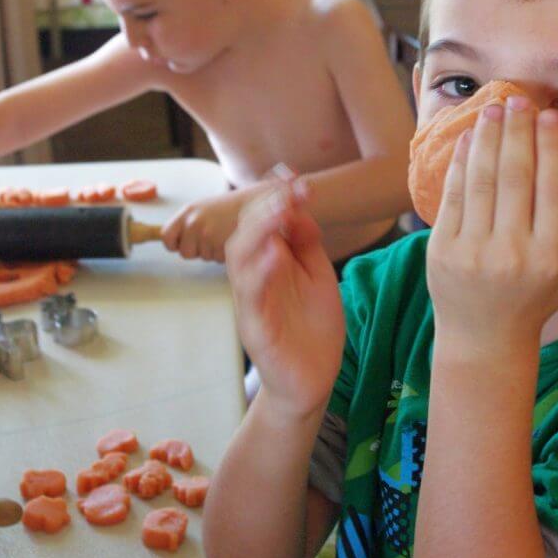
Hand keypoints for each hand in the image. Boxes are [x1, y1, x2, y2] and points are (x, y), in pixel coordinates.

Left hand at [162, 188, 261, 261]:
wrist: (256, 203)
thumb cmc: (230, 208)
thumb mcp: (203, 209)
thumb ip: (187, 223)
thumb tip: (173, 242)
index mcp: (187, 212)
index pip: (166, 236)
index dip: (174, 244)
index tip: (182, 244)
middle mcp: (194, 223)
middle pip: (184, 253)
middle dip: (197, 251)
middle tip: (211, 238)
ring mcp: (207, 235)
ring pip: (203, 257)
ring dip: (213, 251)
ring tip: (224, 234)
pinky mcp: (221, 246)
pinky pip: (217, 259)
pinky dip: (225, 253)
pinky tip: (231, 238)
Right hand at [225, 176, 343, 418]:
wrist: (312, 380)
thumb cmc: (312, 327)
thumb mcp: (318, 276)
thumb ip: (308, 243)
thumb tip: (300, 205)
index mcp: (270, 263)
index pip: (263, 222)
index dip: (274, 198)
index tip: (293, 176)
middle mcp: (255, 278)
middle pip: (245, 234)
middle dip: (264, 208)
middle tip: (287, 190)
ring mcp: (252, 303)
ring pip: (240, 261)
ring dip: (257, 233)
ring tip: (278, 212)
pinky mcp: (255, 328)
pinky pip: (251, 298)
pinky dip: (260, 273)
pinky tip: (274, 254)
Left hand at [426, 98, 557, 360]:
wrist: (485, 336)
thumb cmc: (540, 295)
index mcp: (551, 256)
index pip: (552, 186)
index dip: (550, 144)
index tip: (548, 116)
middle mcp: (512, 254)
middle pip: (514, 175)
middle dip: (516, 130)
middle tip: (517, 99)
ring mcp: (473, 252)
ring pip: (481, 179)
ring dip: (487, 137)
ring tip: (492, 109)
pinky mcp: (442, 249)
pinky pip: (453, 195)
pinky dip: (460, 162)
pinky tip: (469, 138)